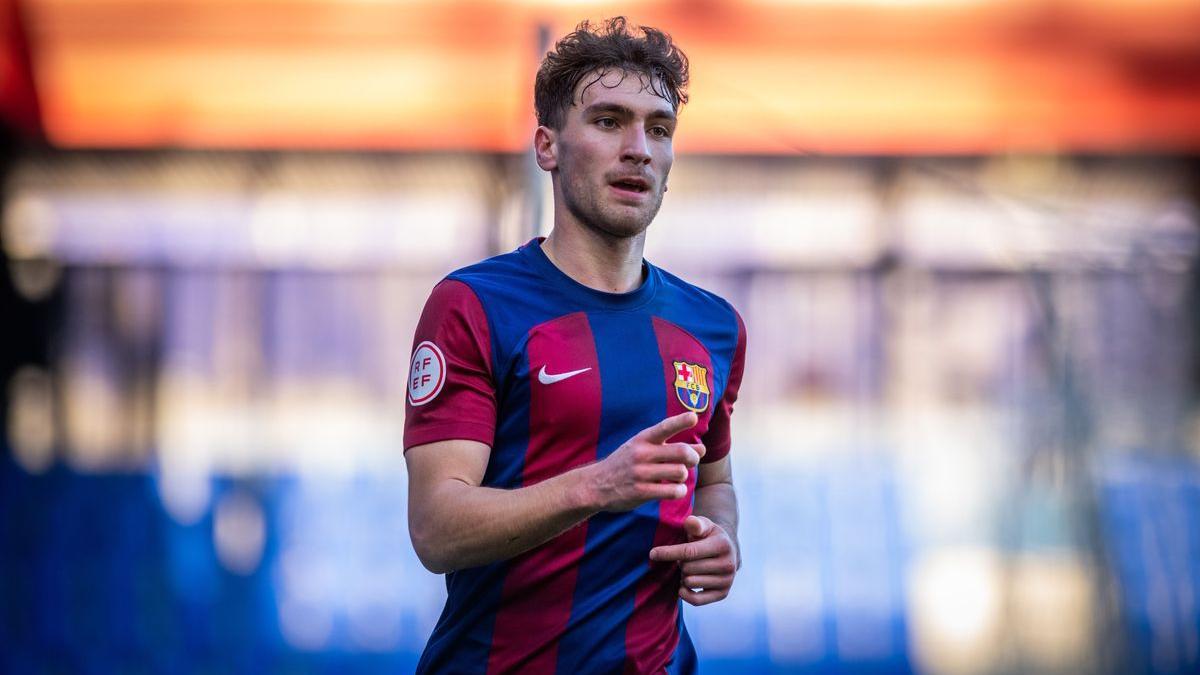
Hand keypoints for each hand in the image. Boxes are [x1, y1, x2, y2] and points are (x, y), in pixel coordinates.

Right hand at [585, 411, 704, 511]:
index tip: (693, 417)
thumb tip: (702, 449)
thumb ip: (670, 447)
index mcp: (642, 439)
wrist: (596, 485)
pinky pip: (673, 491)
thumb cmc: (626, 464)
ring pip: (680, 472)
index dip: (681, 421)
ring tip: (677, 477)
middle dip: (693, 457)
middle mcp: (642, 454)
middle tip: (692, 461)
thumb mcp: (642, 449)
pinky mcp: (641, 492)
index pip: (664, 427)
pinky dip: (679, 491)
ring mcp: (641, 473)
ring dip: (684, 476)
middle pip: (681, 452)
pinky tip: (674, 489)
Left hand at [648, 515, 737, 605]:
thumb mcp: (704, 525)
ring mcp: (727, 581)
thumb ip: (695, 523)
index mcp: (722, 545)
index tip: (652, 554)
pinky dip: (685, 594)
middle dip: (680, 563)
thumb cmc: (709, 536)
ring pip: (690, 583)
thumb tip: (690, 522)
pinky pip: (697, 601)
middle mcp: (729, 564)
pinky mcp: (723, 594)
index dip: (668, 553)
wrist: (727, 551)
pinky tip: (683, 585)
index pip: (689, 552)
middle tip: (685, 559)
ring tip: (690, 568)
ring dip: (683, 576)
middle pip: (687, 568)